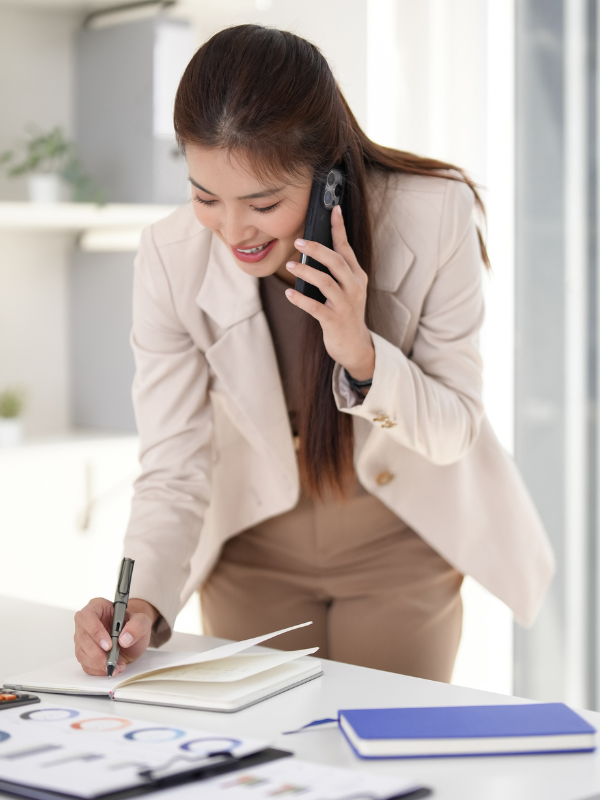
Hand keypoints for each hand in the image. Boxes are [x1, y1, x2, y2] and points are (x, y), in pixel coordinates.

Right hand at [73, 597, 156, 676]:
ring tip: (116, 666)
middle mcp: (86, 622)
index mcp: (97, 607)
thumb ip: (137, 626)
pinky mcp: (84, 653)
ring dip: (98, 664)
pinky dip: (98, 670)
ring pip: (82, 653)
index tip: (108, 645)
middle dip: (97, 653)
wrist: (132, 638)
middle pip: (83, 637)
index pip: (88, 616)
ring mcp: (83, 638)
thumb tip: (125, 638)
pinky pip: (86, 664)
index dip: (95, 631)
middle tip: (111, 661)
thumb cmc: (133, 625)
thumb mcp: (142, 622)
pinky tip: (112, 668)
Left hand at [284, 205, 374, 380]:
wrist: (356, 347)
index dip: (340, 228)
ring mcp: (345, 305)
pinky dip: (301, 300)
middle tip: (298, 242)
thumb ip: (335, 273)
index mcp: (357, 277)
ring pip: (325, 282)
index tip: (334, 209)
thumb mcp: (347, 291)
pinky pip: (315, 307)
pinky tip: (289, 294)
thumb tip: (311, 251)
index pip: (347, 248)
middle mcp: (354, 288)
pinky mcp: (334, 321)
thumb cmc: (346, 315)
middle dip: (317, 249)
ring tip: (290, 266)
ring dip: (306, 272)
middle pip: (336, 262)